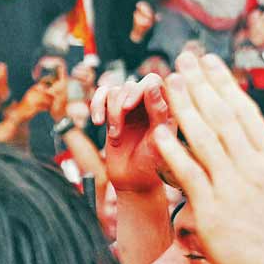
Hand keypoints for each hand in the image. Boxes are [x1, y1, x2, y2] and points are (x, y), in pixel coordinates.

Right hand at [89, 70, 167, 193]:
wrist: (133, 181)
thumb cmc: (152, 164)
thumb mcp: (159, 141)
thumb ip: (158, 112)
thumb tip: (152, 86)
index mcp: (167, 106)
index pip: (153, 82)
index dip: (139, 89)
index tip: (128, 107)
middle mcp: (148, 102)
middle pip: (130, 85)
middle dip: (120, 108)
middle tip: (117, 130)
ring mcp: (130, 106)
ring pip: (114, 91)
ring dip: (110, 113)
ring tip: (115, 135)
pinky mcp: (113, 111)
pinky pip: (102, 95)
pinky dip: (96, 105)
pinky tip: (98, 121)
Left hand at [153, 54, 263, 263]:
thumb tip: (259, 148)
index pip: (245, 112)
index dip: (223, 85)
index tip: (209, 64)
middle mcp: (256, 168)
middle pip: (222, 116)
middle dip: (200, 84)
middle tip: (183, 59)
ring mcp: (235, 189)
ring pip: (205, 137)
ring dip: (185, 106)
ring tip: (169, 82)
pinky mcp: (214, 213)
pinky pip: (190, 174)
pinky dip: (174, 150)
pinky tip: (161, 131)